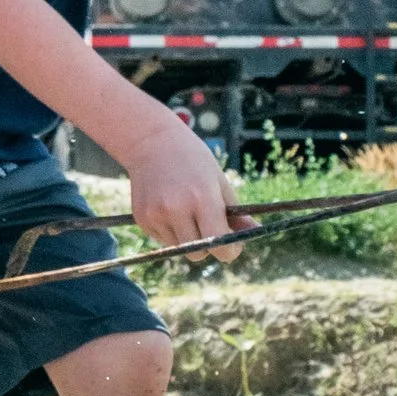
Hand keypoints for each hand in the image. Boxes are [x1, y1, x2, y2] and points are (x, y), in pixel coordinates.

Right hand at [117, 106, 242, 256]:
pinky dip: (170, 231)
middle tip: (210, 228)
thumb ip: (236, 211)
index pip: (219, 244)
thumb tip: (254, 231)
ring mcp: (156, 215)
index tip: (232, 246)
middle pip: (198, 253)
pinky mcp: (141, 219)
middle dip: (208, 246)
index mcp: (202, 198)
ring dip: (188, 238)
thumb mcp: (219, 181)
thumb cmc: (193, 160)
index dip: (229, 251)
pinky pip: (163, 240)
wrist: (150, 142)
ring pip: (179, 248)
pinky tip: (168, 207)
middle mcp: (177, 209)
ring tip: (186, 211)